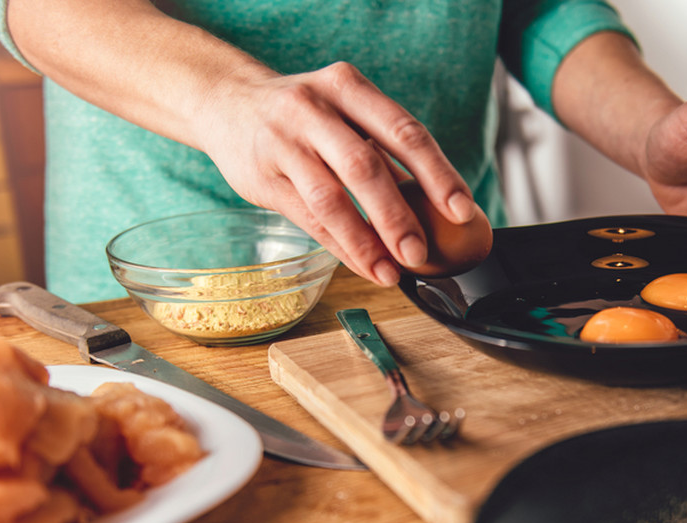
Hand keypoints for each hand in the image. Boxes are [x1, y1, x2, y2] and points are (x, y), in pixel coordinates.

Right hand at [193, 61, 477, 285]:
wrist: (224, 101)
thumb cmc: (302, 114)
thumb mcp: (343, 110)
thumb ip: (382, 149)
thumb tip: (439, 206)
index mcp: (348, 86)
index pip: (403, 131)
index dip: (437, 173)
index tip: (463, 210)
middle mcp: (314, 109)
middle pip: (365, 166)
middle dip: (398, 215)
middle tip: (422, 253)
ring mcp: (284, 143)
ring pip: (331, 198)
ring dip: (366, 241)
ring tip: (393, 271)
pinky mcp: (262, 177)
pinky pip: (308, 220)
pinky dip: (342, 247)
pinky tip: (366, 266)